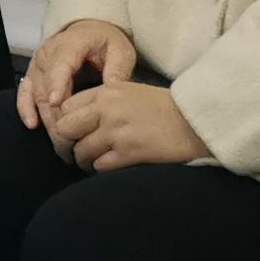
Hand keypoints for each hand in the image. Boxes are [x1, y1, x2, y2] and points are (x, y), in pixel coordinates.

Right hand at [17, 17, 138, 129]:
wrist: (90, 33)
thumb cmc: (105, 43)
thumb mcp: (120, 51)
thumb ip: (117, 69)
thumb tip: (114, 89)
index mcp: (70, 45)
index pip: (60, 65)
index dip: (57, 84)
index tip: (58, 103)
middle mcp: (48, 54)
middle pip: (46, 86)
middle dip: (55, 115)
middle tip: (68, 141)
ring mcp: (38, 65)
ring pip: (36, 94)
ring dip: (46, 119)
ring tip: (60, 143)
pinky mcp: (33, 75)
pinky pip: (24, 92)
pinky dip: (25, 108)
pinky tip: (32, 124)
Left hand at [48, 79, 206, 171]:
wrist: (195, 120)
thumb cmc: (165, 107)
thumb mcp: (129, 92)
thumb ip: (103, 101)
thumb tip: (79, 119)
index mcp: (106, 91)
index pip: (66, 107)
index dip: (63, 123)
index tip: (68, 133)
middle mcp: (106, 109)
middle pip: (65, 129)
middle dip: (64, 144)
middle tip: (70, 153)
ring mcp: (117, 132)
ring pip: (81, 151)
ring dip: (82, 160)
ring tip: (88, 163)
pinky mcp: (129, 152)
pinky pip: (100, 166)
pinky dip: (99, 169)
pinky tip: (106, 168)